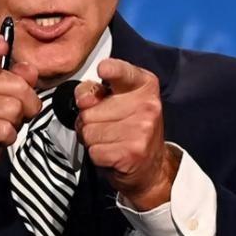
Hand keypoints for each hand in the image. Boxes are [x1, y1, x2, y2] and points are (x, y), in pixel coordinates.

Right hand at [0, 35, 40, 215]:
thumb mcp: (3, 91)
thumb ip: (19, 76)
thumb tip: (29, 70)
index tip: (3, 45)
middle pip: (17, 85)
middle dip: (26, 103)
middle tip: (13, 111)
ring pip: (14, 108)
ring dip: (16, 121)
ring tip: (2, 123)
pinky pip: (5, 128)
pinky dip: (8, 136)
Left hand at [74, 58, 180, 210]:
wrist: (152, 165)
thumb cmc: (131, 126)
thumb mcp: (116, 99)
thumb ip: (94, 89)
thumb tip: (84, 99)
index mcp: (144, 84)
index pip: (121, 71)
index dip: (109, 70)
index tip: (103, 70)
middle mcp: (147, 105)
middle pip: (89, 108)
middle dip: (88, 119)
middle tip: (105, 124)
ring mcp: (141, 129)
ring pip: (88, 131)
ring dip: (91, 138)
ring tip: (109, 138)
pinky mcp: (133, 152)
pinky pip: (94, 151)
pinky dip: (96, 154)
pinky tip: (111, 152)